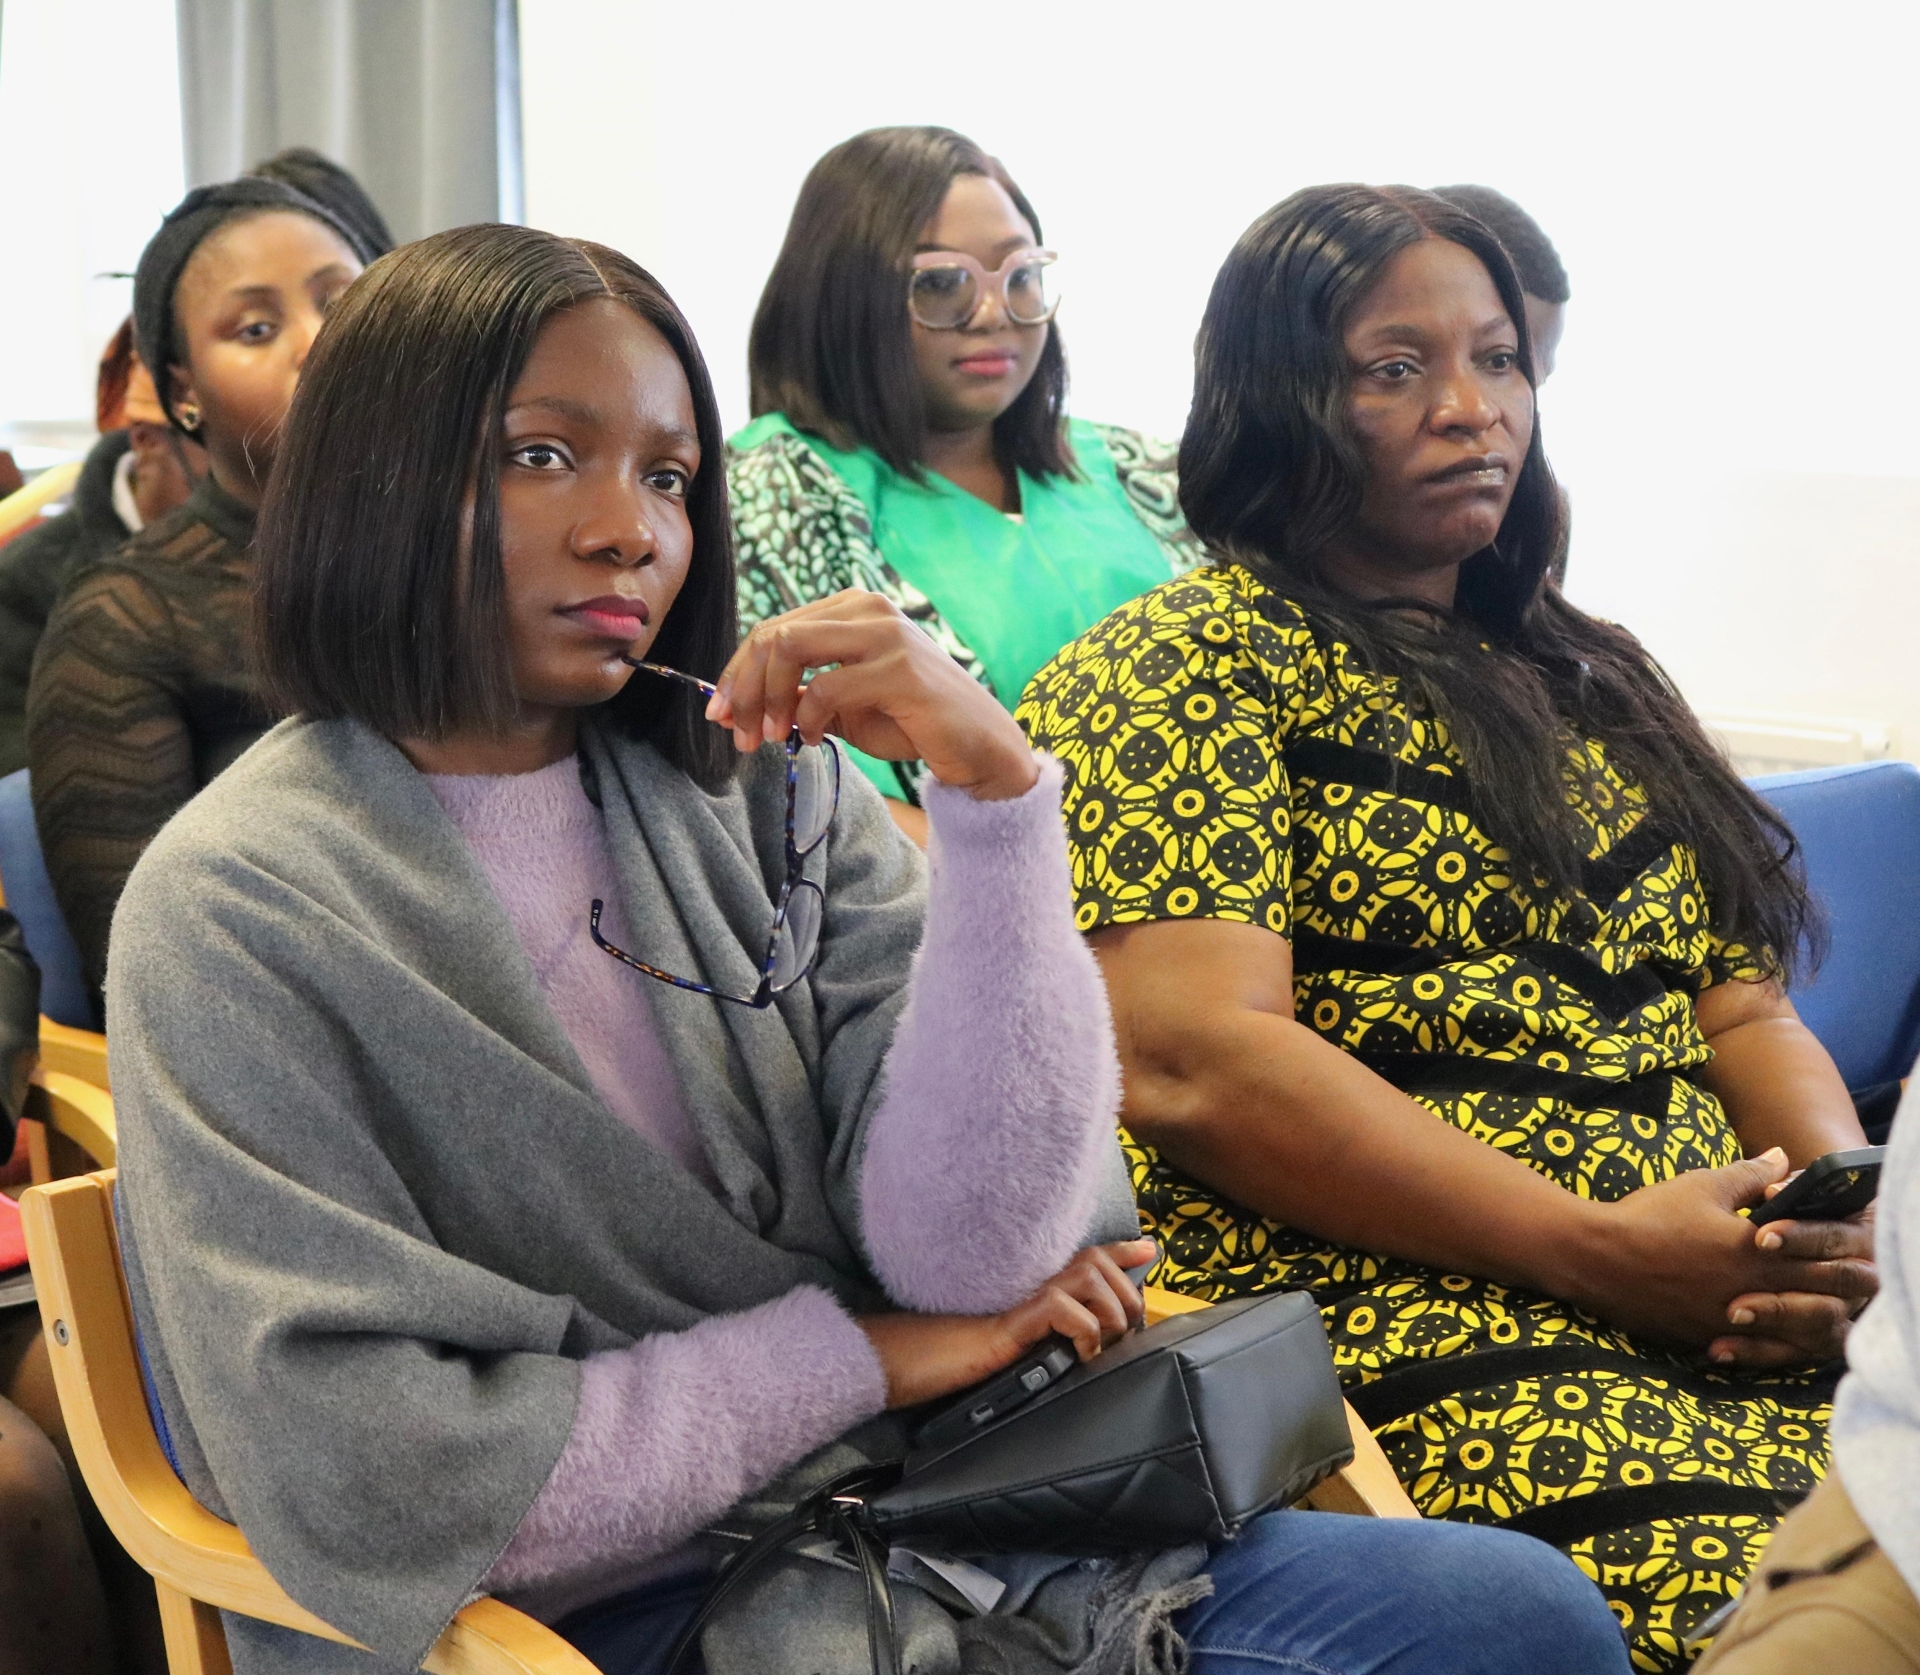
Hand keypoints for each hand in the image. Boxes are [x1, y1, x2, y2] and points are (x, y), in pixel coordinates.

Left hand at [710, 591, 1039, 800]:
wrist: (978, 747)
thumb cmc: (913, 722)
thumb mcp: (843, 708)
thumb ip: (799, 697)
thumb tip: (739, 705)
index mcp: (853, 608)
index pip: (774, 629)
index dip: (738, 672)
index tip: (720, 714)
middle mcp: (869, 609)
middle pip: (774, 634)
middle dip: (743, 686)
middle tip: (736, 732)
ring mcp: (886, 635)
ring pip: (791, 647)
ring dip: (766, 697)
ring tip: (769, 735)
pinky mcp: (900, 669)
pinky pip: (827, 687)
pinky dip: (808, 717)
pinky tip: (813, 739)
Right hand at [859, 1238, 1154, 1409]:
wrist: (903, 1363)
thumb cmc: (951, 1361)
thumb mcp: (1013, 1350)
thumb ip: (1042, 1339)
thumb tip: (1081, 1351)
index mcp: (1029, 1287)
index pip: (1084, 1256)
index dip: (1119, 1249)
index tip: (1149, 1247)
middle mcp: (1026, 1282)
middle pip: (1096, 1262)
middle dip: (1127, 1296)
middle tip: (1128, 1332)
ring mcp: (1016, 1298)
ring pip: (1087, 1278)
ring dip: (1109, 1312)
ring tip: (1104, 1345)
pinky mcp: (1007, 1321)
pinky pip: (1060, 1308)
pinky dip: (1082, 1330)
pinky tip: (1080, 1354)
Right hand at [1570, 1149, 1873, 1357]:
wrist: (1597, 1258)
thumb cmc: (1650, 1216)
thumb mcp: (1701, 1186)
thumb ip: (1750, 1175)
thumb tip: (1782, 1158)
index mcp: (1758, 1253)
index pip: (1823, 1259)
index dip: (1842, 1255)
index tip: (1848, 1248)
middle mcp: (1753, 1293)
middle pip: (1818, 1302)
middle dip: (1834, 1292)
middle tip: (1838, 1281)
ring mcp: (1732, 1322)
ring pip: (1793, 1334)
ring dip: (1807, 1320)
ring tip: (1810, 1308)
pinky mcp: (1709, 1338)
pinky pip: (1755, 1348)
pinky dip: (1769, 1339)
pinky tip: (1769, 1327)